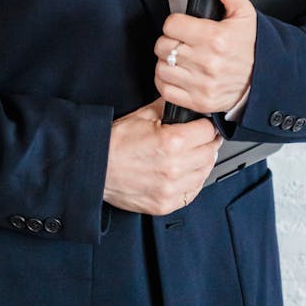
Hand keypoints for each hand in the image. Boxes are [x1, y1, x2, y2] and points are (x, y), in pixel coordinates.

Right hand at [103, 98, 221, 215]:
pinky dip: (193, 181)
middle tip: (200, 137)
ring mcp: (171, 189)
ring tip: (192, 154)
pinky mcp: (166, 204)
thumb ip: (168, 107)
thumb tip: (184, 101)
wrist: (96, 168)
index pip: (208, 131)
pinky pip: (192, 193)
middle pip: (210, 152)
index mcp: (172, 142)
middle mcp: (175, 167)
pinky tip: (185, 172)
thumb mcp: (143, 115)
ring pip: (204, 173)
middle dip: (207, 142)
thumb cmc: (115, 143)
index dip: (207, 125)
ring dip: (202, 162)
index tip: (204, 125)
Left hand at [154, 0, 256, 115]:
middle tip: (179, 42)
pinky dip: (165, 82)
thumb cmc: (252, 49)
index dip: (174, 23)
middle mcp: (207, 62)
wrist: (264, 80)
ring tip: (177, 58)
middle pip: (163, 46)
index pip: (172, 25)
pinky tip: (175, 75)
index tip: (181, 26)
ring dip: (166, 62)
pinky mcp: (199, 101)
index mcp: (215, 38)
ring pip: (162, 68)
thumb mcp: (245, 16)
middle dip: (168, 41)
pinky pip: (166, 90)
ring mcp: (202, 84)